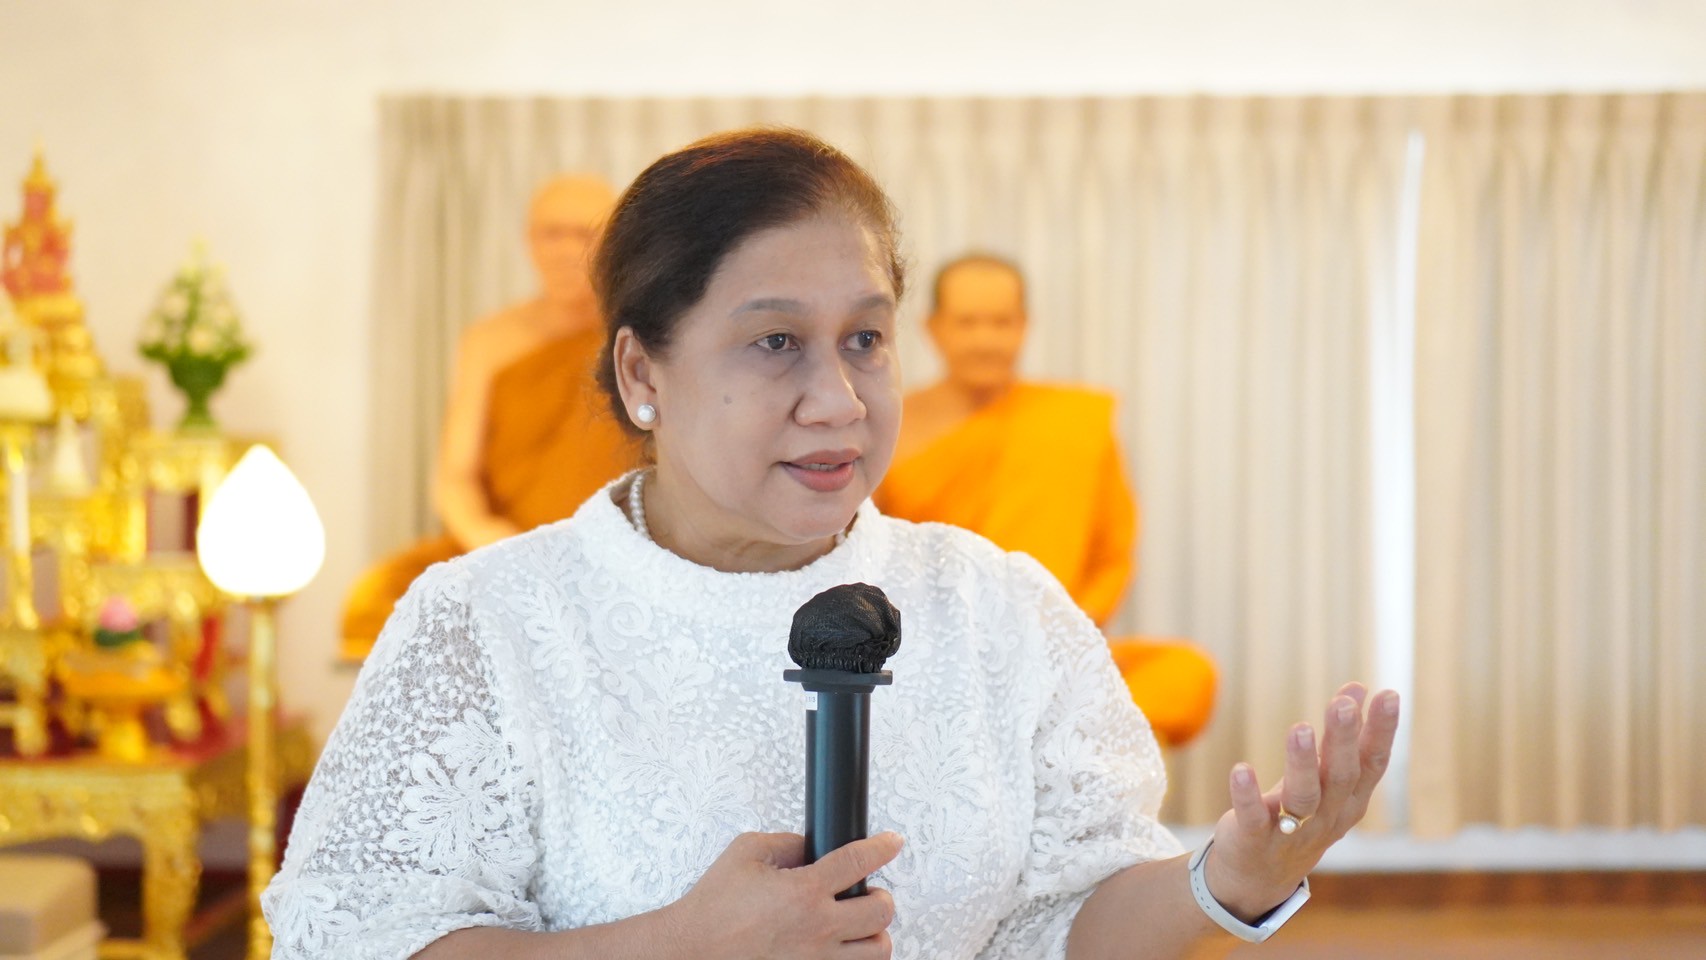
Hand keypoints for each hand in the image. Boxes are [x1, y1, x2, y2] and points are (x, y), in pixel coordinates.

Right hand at [663, 831, 903, 959]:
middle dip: (881, 897)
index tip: (891, 842)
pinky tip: (840, 948)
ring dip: (874, 934)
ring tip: (858, 925)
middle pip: (881, 912)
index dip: (883, 846)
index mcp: (803, 892)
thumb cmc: (713, 907)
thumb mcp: (746, 852)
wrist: (691, 951)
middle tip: (868, 892)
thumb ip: (787, 843)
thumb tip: (813, 846)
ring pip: (877, 951)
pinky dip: (852, 958)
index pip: (859, 861)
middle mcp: (817, 929)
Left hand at [1202, 682, 1399, 920]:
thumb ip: (1343, 737)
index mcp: (1349, 798)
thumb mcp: (1327, 778)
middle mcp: (1327, 815)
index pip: (1372, 763)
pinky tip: (1241, 769)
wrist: (1260, 878)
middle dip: (1343, 740)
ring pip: (1302, 797)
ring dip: (1302, 762)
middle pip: (1340, 776)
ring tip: (1300, 727)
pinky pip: (1253, 817)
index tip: (1388, 695)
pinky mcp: (1256, 838)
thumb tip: (1359, 687)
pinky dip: (1247, 795)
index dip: (1382, 731)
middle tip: (1342, 704)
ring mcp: (1293, 830)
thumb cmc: (1300, 816)